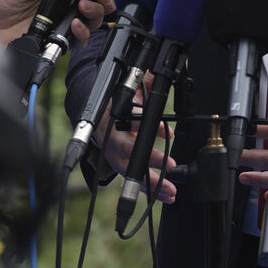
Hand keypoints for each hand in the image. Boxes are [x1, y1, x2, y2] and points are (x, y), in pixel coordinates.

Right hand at [92, 76, 178, 203]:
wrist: (96, 115)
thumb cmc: (114, 103)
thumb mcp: (129, 88)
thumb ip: (143, 81)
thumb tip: (155, 74)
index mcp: (113, 122)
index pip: (130, 131)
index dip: (148, 143)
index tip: (167, 140)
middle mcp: (112, 142)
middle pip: (130, 157)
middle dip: (150, 169)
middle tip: (170, 172)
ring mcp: (114, 155)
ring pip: (131, 173)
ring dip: (152, 185)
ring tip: (171, 192)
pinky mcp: (120, 164)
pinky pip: (134, 178)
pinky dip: (149, 188)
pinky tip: (166, 194)